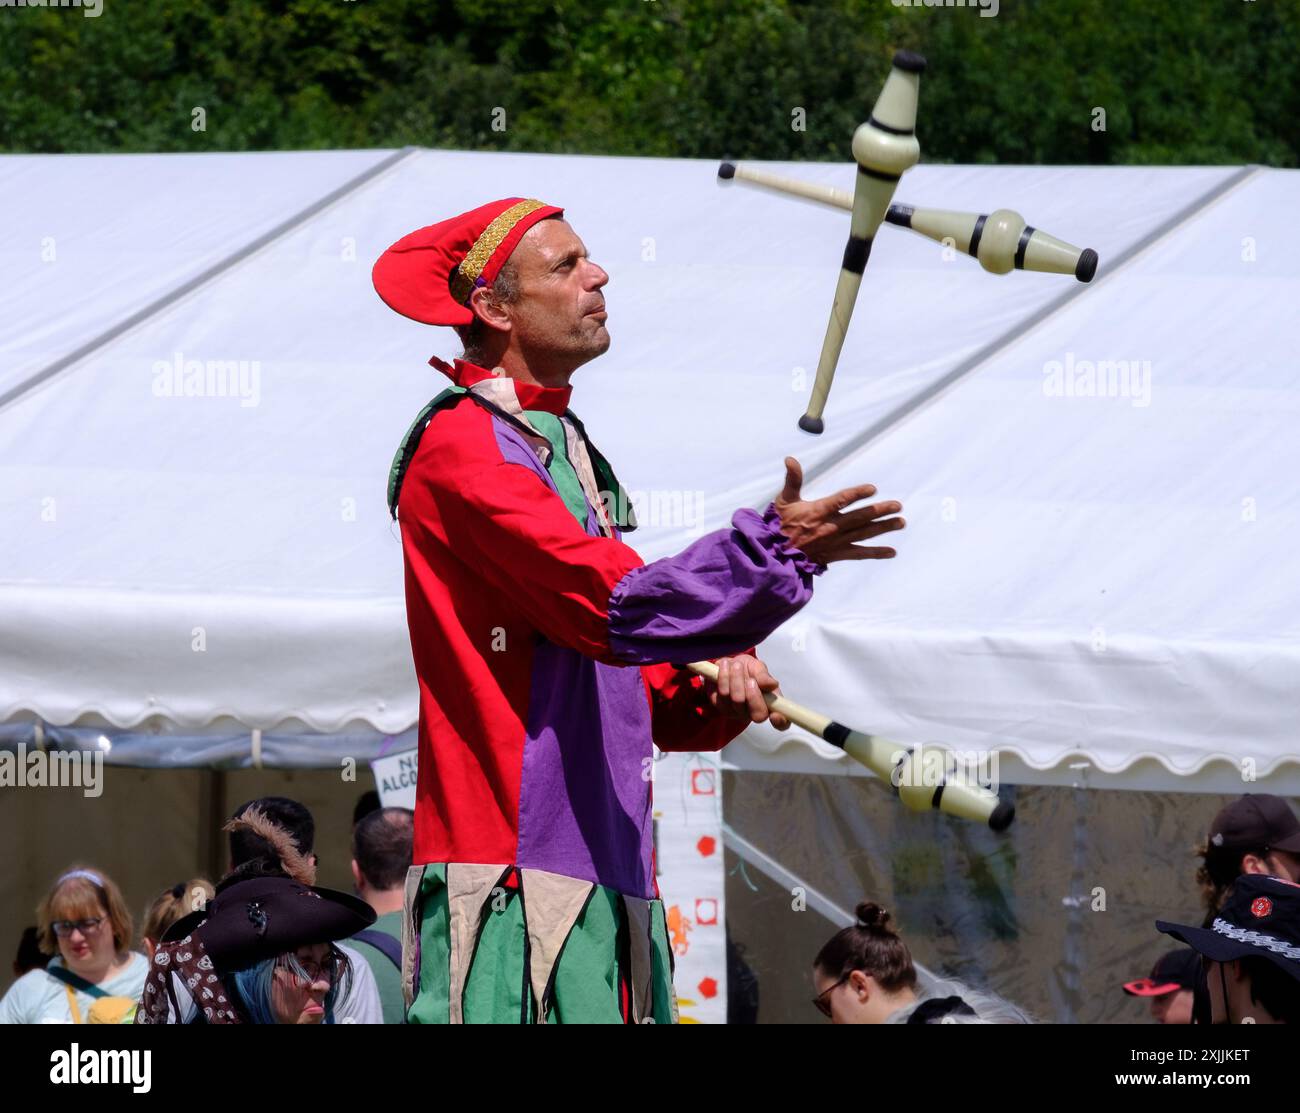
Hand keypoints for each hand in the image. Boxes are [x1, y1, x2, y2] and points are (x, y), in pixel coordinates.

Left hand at [707, 655, 789, 729]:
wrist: (726, 665)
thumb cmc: (747, 669)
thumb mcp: (757, 667)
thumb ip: (763, 675)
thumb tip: (772, 684)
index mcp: (770, 704)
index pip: (781, 723)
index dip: (781, 722)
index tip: (776, 715)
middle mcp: (754, 712)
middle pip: (758, 715)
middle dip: (754, 695)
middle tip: (750, 679)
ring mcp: (737, 712)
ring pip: (738, 701)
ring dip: (736, 679)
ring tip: (736, 665)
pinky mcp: (721, 707)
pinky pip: (722, 695)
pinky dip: (724, 677)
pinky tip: (725, 666)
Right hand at [774, 456, 904, 564]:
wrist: (777, 555)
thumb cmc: (781, 525)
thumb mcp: (784, 499)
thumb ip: (792, 479)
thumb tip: (790, 459)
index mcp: (818, 511)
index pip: (841, 500)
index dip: (857, 494)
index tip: (872, 489)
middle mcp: (830, 527)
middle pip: (859, 518)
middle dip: (880, 511)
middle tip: (898, 506)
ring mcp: (836, 542)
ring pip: (864, 534)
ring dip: (884, 528)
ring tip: (901, 522)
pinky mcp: (837, 554)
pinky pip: (859, 554)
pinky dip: (876, 553)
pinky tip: (891, 551)